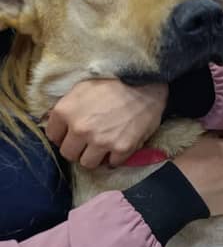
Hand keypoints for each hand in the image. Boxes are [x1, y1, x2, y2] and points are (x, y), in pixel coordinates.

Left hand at [45, 79, 167, 167]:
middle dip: (77, 149)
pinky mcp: (121, 148)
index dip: (63, 135)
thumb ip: (66, 107)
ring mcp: (101, 141)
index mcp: (65, 112)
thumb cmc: (113, 84)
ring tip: (102, 148)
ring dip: (94, 157)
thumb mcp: (82, 88)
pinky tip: (118, 147)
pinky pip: (112, 163)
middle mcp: (80, 129)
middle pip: (68, 153)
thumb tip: (58, 123)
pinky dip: (114, 158)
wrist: (146, 85)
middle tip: (88, 142)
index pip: (53, 136)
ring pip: (87, 163)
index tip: (73, 133)